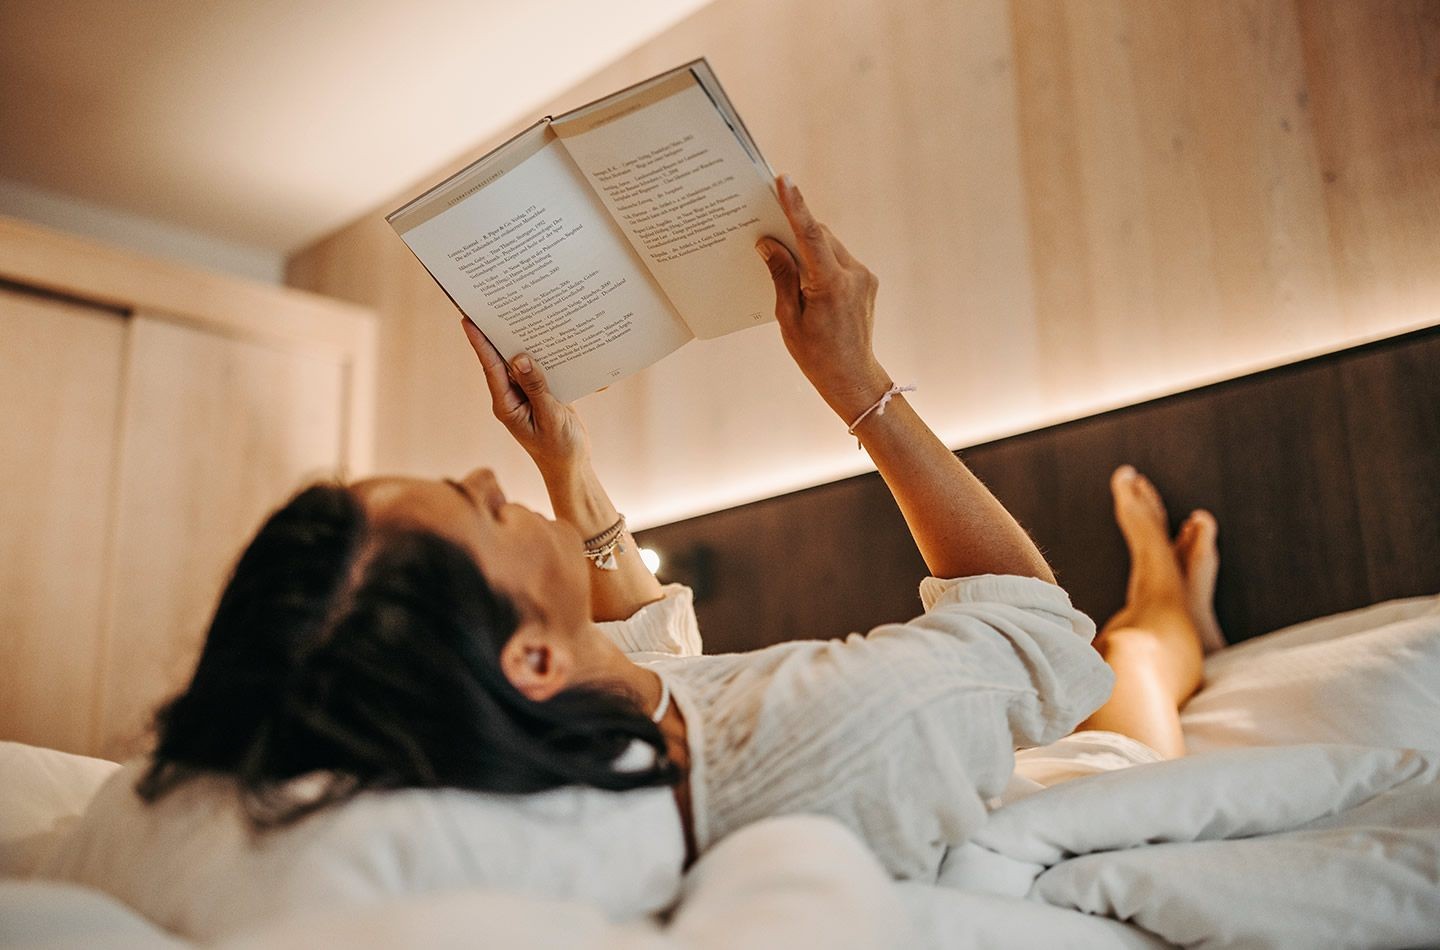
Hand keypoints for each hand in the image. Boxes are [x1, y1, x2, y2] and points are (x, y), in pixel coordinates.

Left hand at [462, 320, 589, 474]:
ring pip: (522, 362)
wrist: (572, 468)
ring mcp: (526, 394)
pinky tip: (550, 336)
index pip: (490, 367)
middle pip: (502, 360)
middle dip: (499, 333)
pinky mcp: (541, 393)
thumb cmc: (560, 448)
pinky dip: (545, 354)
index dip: (479, 342)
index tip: (467, 318)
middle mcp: (512, 397)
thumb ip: (537, 388)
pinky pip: (539, 369)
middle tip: (494, 304)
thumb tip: (520, 358)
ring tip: (522, 312)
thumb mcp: (550, 418)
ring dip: (524, 340)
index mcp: (506, 405)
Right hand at [756, 176, 891, 420]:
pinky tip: (807, 277)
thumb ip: (781, 275)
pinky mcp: (867, 281)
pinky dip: (821, 260)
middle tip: (769, 229)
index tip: (783, 180)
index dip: (795, 206)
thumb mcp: (788, 317)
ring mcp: (864, 277)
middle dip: (796, 231)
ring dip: (809, 247)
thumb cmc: (815, 354)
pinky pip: (839, 259)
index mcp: (831, 285)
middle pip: (820, 237)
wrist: (852, 376)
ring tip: (786, 260)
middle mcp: (853, 275)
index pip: (812, 235)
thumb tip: (768, 243)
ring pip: (830, 246)